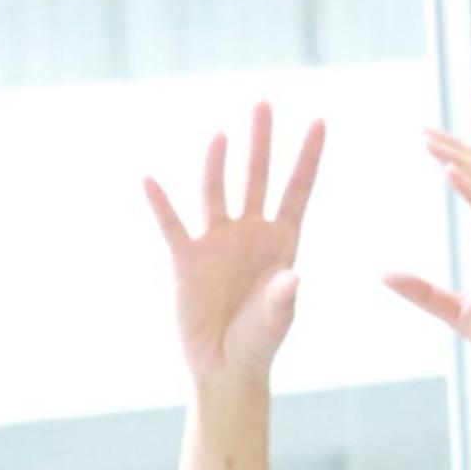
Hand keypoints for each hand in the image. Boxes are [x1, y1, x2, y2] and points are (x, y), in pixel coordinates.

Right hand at [146, 102, 324, 390]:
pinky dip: (162, 205)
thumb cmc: (260, 342)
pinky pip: (172, 226)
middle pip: (257, 177)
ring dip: (217, 164)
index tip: (321, 120)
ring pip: (217, 192)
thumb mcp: (277, 320)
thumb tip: (293, 279)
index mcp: (283, 243)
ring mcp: (218, 242)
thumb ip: (284, 299)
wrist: (226, 366)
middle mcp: (250, 233)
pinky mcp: (187, 259)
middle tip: (265, 103)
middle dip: (263, 142)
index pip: (298, 190)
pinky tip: (150, 180)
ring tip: (223, 135)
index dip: (308, 157)